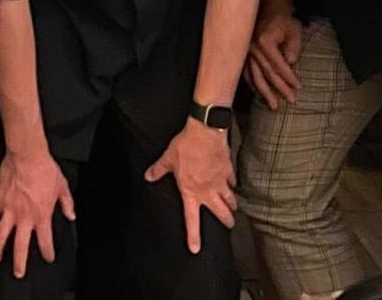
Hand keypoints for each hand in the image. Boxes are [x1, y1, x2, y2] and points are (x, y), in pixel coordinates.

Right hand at [0, 145, 74, 277]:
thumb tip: (71, 214)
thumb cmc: (44, 169)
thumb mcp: (62, 187)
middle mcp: (24, 217)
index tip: (48, 257)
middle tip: (18, 272)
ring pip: (1, 236)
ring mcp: (9, 210)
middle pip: (20, 247)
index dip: (47, 252)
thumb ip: (67, 204)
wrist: (27, 156)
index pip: (45, 241)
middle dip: (19, 263)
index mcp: (42, 215)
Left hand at [144, 119, 235, 254]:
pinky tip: (234, 184)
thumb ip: (158, 170)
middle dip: (226, 221)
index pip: (192, 220)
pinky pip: (233, 182)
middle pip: (221, 213)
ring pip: (230, 200)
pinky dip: (234, 185)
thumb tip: (148, 176)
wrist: (205, 132)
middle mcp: (208, 191)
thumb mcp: (168, 159)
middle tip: (229, 225)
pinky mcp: (228, 170)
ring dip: (232, 206)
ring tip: (233, 209)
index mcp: (191, 192)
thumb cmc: (186, 146)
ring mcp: (220, 182)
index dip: (193, 236)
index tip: (196, 249)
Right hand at [246, 10, 303, 108]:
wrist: (268, 6)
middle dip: (279, 89)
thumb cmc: (283, 19)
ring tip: (273, 105)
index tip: (299, 87)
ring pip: (255, 76)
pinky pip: (246, 72)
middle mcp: (252, 49)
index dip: (290, 78)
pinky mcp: (243, 53)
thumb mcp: (294, 31)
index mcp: (264, 43)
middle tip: (290, 100)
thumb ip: (293, 48)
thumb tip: (290, 65)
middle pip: (267, 74)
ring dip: (264, 92)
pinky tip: (257, 93)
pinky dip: (252, 83)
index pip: (279, 66)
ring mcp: (245, 52)